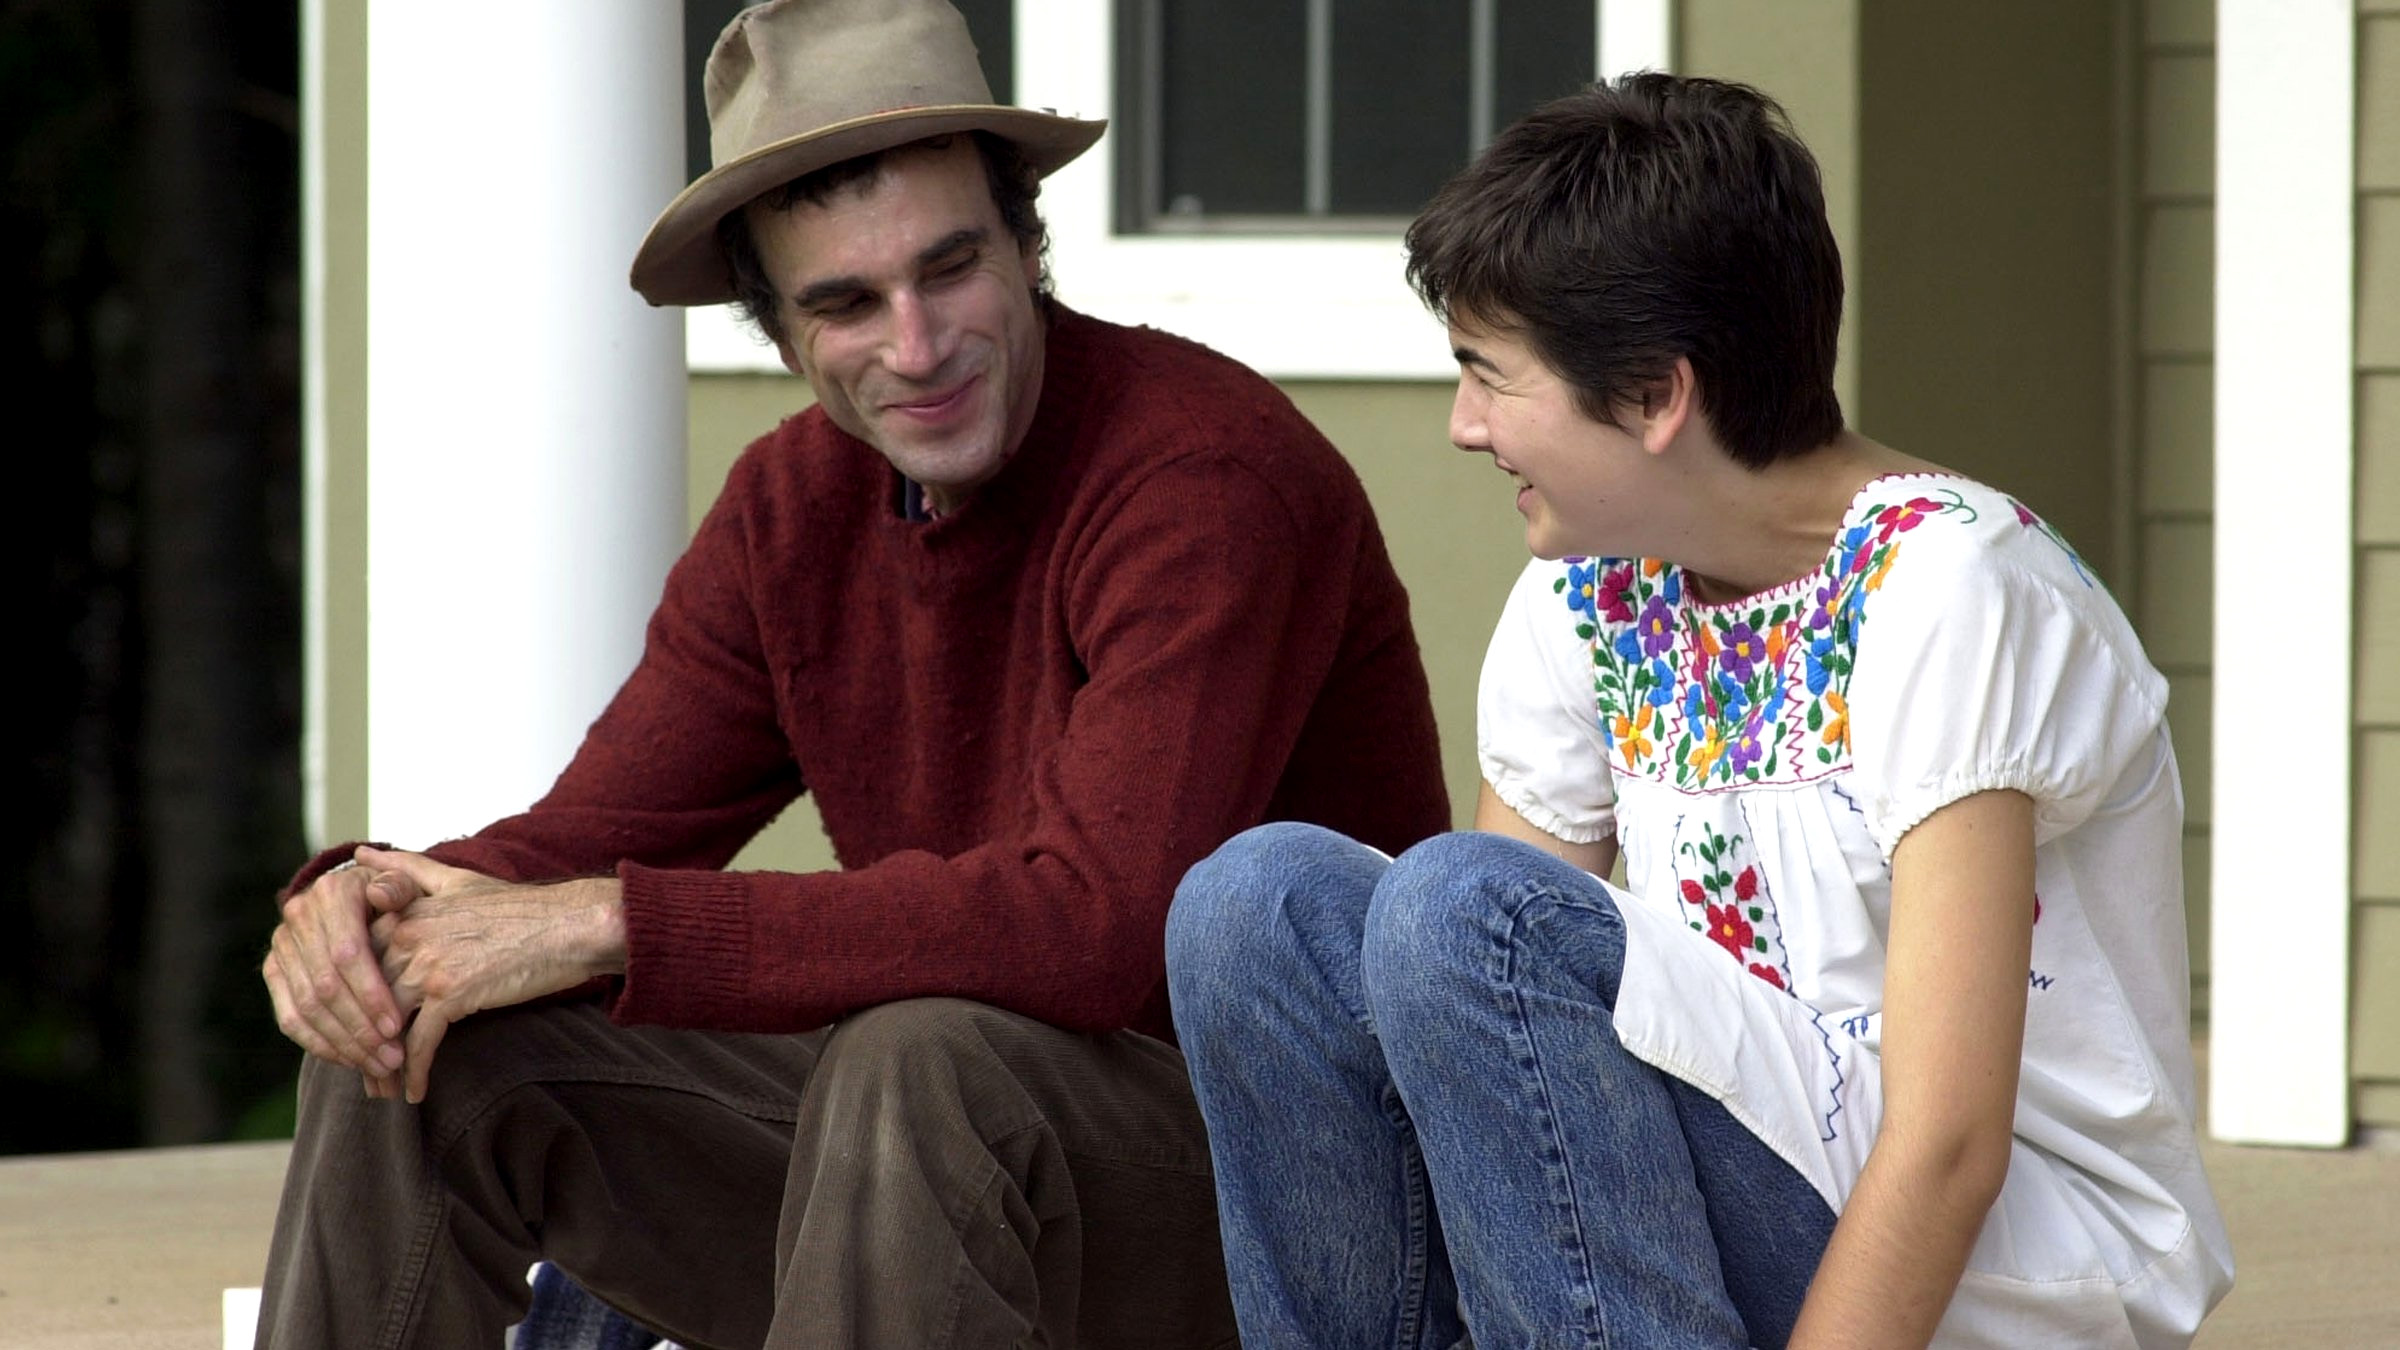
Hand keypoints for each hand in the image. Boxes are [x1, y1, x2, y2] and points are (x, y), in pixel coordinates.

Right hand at [262, 848, 428, 1095]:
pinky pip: (289, 1017)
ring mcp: (281, 945)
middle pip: (326, 986)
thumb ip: (401, 888)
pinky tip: (349, 1061)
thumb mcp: (407, 884)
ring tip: (379, 1067)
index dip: (370, 994)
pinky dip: (319, 1045)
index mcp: (332, 892)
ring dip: (343, 1044)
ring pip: (306, 1007)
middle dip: (360, 1029)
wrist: (359, 896)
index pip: (348, 954)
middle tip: (392, 1060)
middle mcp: (298, 916)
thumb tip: (382, 897)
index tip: (398, 1027)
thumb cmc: (397, 896)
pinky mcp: (273, 971)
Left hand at [358, 847, 626, 1103]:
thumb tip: (360, 853)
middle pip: (365, 999)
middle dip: (357, 1038)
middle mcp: (408, 938)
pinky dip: (413, 1073)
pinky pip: (420, 1043)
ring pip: (384, 1024)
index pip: (356, 964)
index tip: (344, 1026)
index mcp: (405, 914)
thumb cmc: (519, 906)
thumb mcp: (456, 879)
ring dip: (379, 1064)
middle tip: (355, 1069)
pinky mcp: (452, 994)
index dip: (349, 1000)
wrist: (568, 924)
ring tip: (378, 1090)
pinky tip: (413, 1094)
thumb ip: (406, 869)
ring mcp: (428, 966)